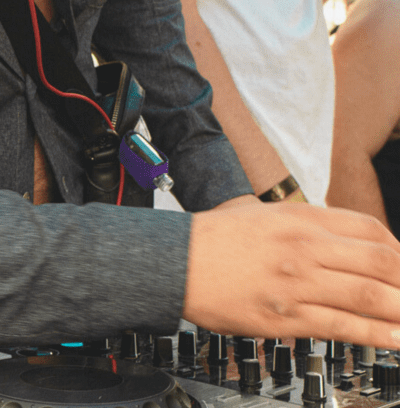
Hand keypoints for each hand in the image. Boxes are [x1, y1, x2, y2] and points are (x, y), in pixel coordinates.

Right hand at [183, 199, 399, 345]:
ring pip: (370, 295)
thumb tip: (345, 245)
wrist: (176, 261)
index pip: (369, 229)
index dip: (399, 250)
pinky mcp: (286, 316)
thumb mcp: (263, 215)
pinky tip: (397, 339)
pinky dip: (378, 335)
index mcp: (298, 218)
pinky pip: (344, 326)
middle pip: (380, 261)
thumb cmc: (215, 238)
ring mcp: (297, 282)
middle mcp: (303, 247)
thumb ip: (304, 226)